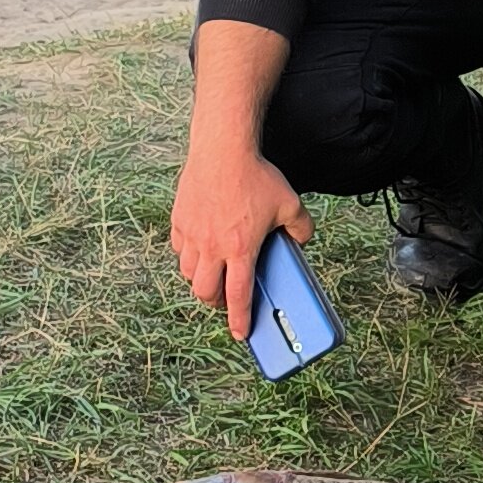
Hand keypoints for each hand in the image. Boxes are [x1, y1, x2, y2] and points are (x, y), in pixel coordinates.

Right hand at [170, 130, 308, 342]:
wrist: (222, 148)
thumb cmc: (255, 175)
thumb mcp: (290, 203)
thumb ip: (302, 227)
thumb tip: (303, 240)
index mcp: (240, 248)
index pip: (237, 296)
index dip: (239, 320)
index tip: (240, 334)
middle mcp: (213, 246)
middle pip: (205, 292)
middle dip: (214, 302)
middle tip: (225, 299)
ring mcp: (193, 234)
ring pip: (188, 273)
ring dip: (200, 280)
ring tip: (213, 274)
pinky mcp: (179, 220)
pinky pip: (180, 249)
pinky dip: (189, 256)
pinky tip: (200, 249)